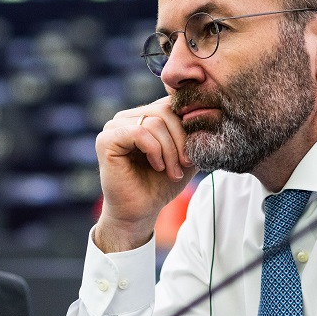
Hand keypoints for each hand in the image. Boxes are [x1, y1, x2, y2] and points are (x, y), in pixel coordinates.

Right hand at [92, 97, 197, 252]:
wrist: (140, 211)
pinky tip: (158, 166)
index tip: (193, 153)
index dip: (187, 125)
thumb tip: (210, 111)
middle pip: (164, 111)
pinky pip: (139, 132)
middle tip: (186, 164)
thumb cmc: (160, 184)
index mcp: (143, 116)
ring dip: (170, 150)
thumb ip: (193, 132)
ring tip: (173, 171)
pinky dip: (155, 150)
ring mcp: (114, 126)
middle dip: (181, 139)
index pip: (171, 103)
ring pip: (154, 122)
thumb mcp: (185, 154)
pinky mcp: (106, 139)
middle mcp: (126, 117)